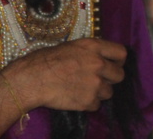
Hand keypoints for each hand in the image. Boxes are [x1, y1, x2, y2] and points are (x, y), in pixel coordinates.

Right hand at [0, 38, 126, 112]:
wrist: (31, 80)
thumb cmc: (45, 60)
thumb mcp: (72, 46)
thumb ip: (90, 52)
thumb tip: (101, 58)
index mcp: (94, 47)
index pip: (121, 53)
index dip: (118, 61)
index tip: (113, 65)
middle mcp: (98, 64)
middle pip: (120, 75)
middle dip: (111, 79)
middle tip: (99, 80)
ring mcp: (95, 84)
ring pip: (109, 92)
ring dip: (99, 92)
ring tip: (83, 89)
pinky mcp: (88, 101)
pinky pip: (97, 105)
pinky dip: (89, 104)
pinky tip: (76, 98)